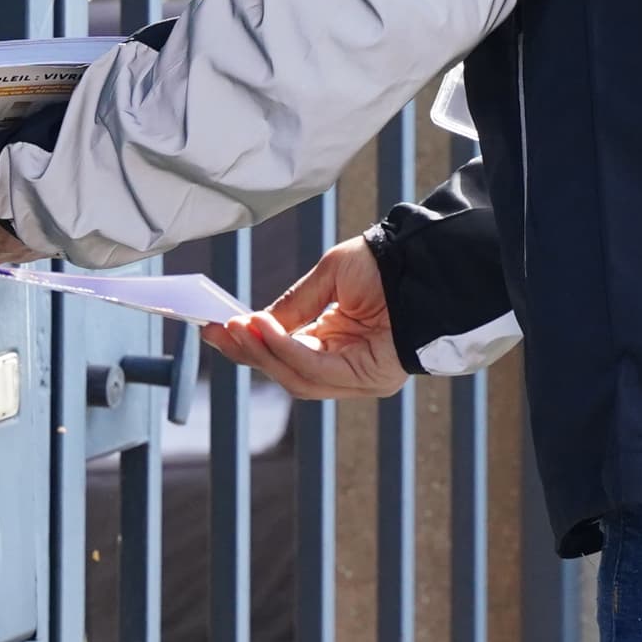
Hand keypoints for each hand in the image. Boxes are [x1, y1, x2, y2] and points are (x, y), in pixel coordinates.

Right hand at [200, 237, 409, 401]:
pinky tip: (265, 329)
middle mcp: (344, 363)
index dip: (249, 344)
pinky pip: (316, 371)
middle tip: (215, 332)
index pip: (285, 352)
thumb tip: (255, 325)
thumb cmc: (384, 264)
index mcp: (334, 339)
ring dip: (262, 353)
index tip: (215, 329)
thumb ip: (296, 304)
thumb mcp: (329, 277)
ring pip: (296, 377)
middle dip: (248, 352)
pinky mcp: (368, 379)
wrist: (427, 262)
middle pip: (285, 371)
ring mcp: (356, 376)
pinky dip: (287, 351)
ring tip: (235, 328)